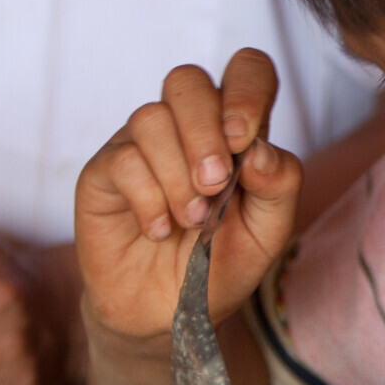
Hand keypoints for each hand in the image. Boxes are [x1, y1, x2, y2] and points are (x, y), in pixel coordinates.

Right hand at [75, 48, 300, 345]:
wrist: (170, 313)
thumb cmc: (221, 265)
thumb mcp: (268, 234)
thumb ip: (280, 188)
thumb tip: (262, 150)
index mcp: (235, 131)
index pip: (246, 70)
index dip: (246, 88)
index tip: (245, 139)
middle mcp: (185, 128)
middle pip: (187, 81)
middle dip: (205, 131)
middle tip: (215, 184)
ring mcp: (141, 146)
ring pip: (151, 118)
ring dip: (177, 176)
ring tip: (191, 220)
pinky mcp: (104, 173)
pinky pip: (122, 161)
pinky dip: (149, 200)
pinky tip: (159, 229)